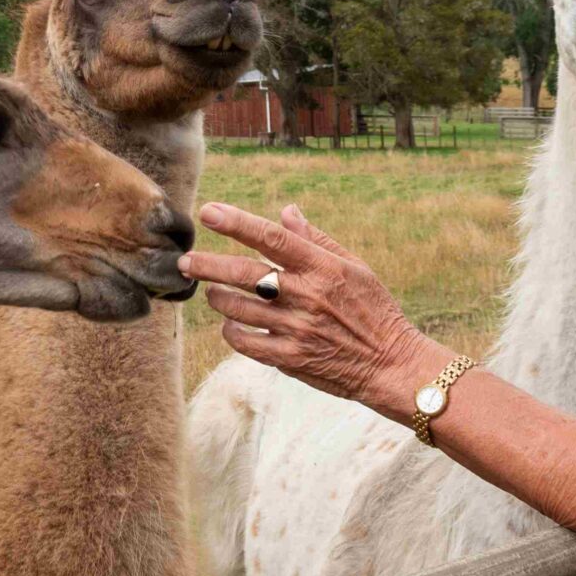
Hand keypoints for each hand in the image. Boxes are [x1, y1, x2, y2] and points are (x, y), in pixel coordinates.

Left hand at [181, 202, 448, 415]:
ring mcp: (296, 329)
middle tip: (184, 261)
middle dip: (207, 265)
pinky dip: (231, 331)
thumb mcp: (353, 267)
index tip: (209, 212)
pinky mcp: (290, 359)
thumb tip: (286, 212)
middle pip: (243, 273)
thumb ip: (315, 239)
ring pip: (238, 309)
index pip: (271, 238)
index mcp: (322, 268)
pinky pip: (245, 343)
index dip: (237, 223)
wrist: (391, 364)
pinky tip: (231, 324)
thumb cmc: (374, 309)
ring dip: (218, 299)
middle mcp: (306, 296)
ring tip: (212, 293)